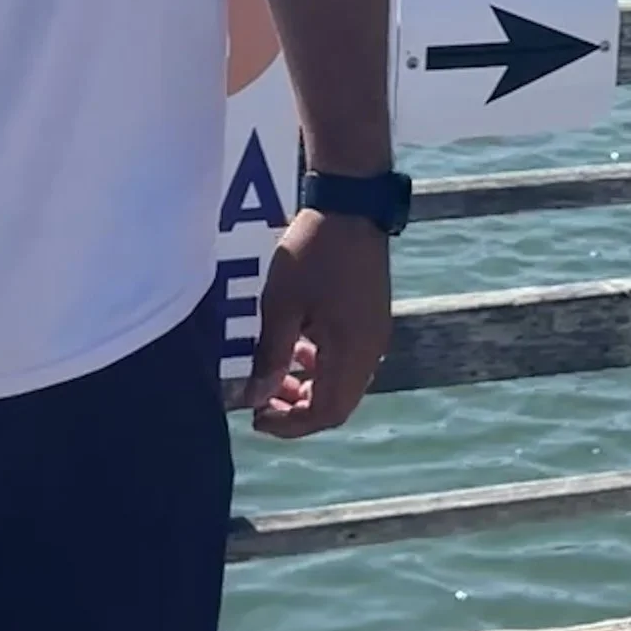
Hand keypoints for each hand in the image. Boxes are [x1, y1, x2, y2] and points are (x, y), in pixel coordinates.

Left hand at [248, 211, 392, 439]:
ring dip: (309, 387)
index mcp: (352, 351)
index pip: (326, 412)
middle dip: (297, 409)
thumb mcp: (281, 305)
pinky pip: (348, 359)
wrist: (351, 205)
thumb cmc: (314, 253)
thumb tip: (255, 397)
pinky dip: (321, 366)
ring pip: (343, 382)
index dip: (290, 425)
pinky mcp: (371, 316)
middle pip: (338, 403)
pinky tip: (298, 346)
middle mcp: (371, 349)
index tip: (256, 417)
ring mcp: (375, 332)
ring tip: (275, 375)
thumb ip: (270, 355)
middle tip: (262, 400)